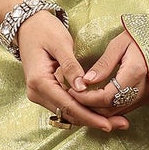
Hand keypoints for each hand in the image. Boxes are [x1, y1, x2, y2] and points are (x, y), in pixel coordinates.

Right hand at [16, 10, 128, 133]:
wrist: (27, 25)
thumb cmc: (44, 30)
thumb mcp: (60, 43)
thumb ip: (71, 66)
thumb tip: (82, 88)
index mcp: (39, 81)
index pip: (67, 105)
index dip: (89, 116)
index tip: (108, 124)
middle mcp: (36, 92)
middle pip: (68, 113)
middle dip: (94, 121)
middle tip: (121, 124)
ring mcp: (40, 94)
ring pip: (67, 113)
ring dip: (90, 117)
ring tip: (116, 121)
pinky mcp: (46, 92)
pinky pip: (66, 105)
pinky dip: (83, 110)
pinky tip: (102, 112)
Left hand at [70, 29, 148, 119]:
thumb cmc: (138, 38)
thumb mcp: (118, 44)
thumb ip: (103, 64)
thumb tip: (86, 81)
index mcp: (136, 72)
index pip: (106, 97)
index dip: (86, 98)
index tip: (71, 91)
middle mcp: (143, 89)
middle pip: (110, 109)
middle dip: (88, 106)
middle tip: (72, 95)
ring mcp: (145, 96)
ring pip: (115, 114)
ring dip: (96, 109)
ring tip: (81, 96)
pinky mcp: (145, 99)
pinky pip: (122, 110)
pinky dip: (106, 108)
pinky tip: (94, 99)